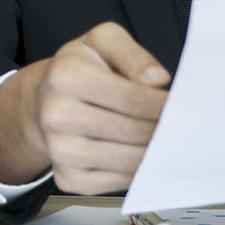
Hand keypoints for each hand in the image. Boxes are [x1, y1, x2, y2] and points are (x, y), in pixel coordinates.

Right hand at [0, 22, 170, 193]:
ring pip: (128, 161)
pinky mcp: (67, 177)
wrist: (42, 101)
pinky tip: (141, 154)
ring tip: (166, 140)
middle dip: (163, 130)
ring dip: (155, 153)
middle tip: (182, 126)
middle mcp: (56, 115)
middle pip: (133, 132)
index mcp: (66, 76)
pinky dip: (137, 171)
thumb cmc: (79, 69)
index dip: (164, 106)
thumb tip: (157, 78)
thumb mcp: (102, 42)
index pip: (132, 99)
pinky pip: (117, 182)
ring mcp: (59, 150)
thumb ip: (132, 54)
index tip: (182, 107)